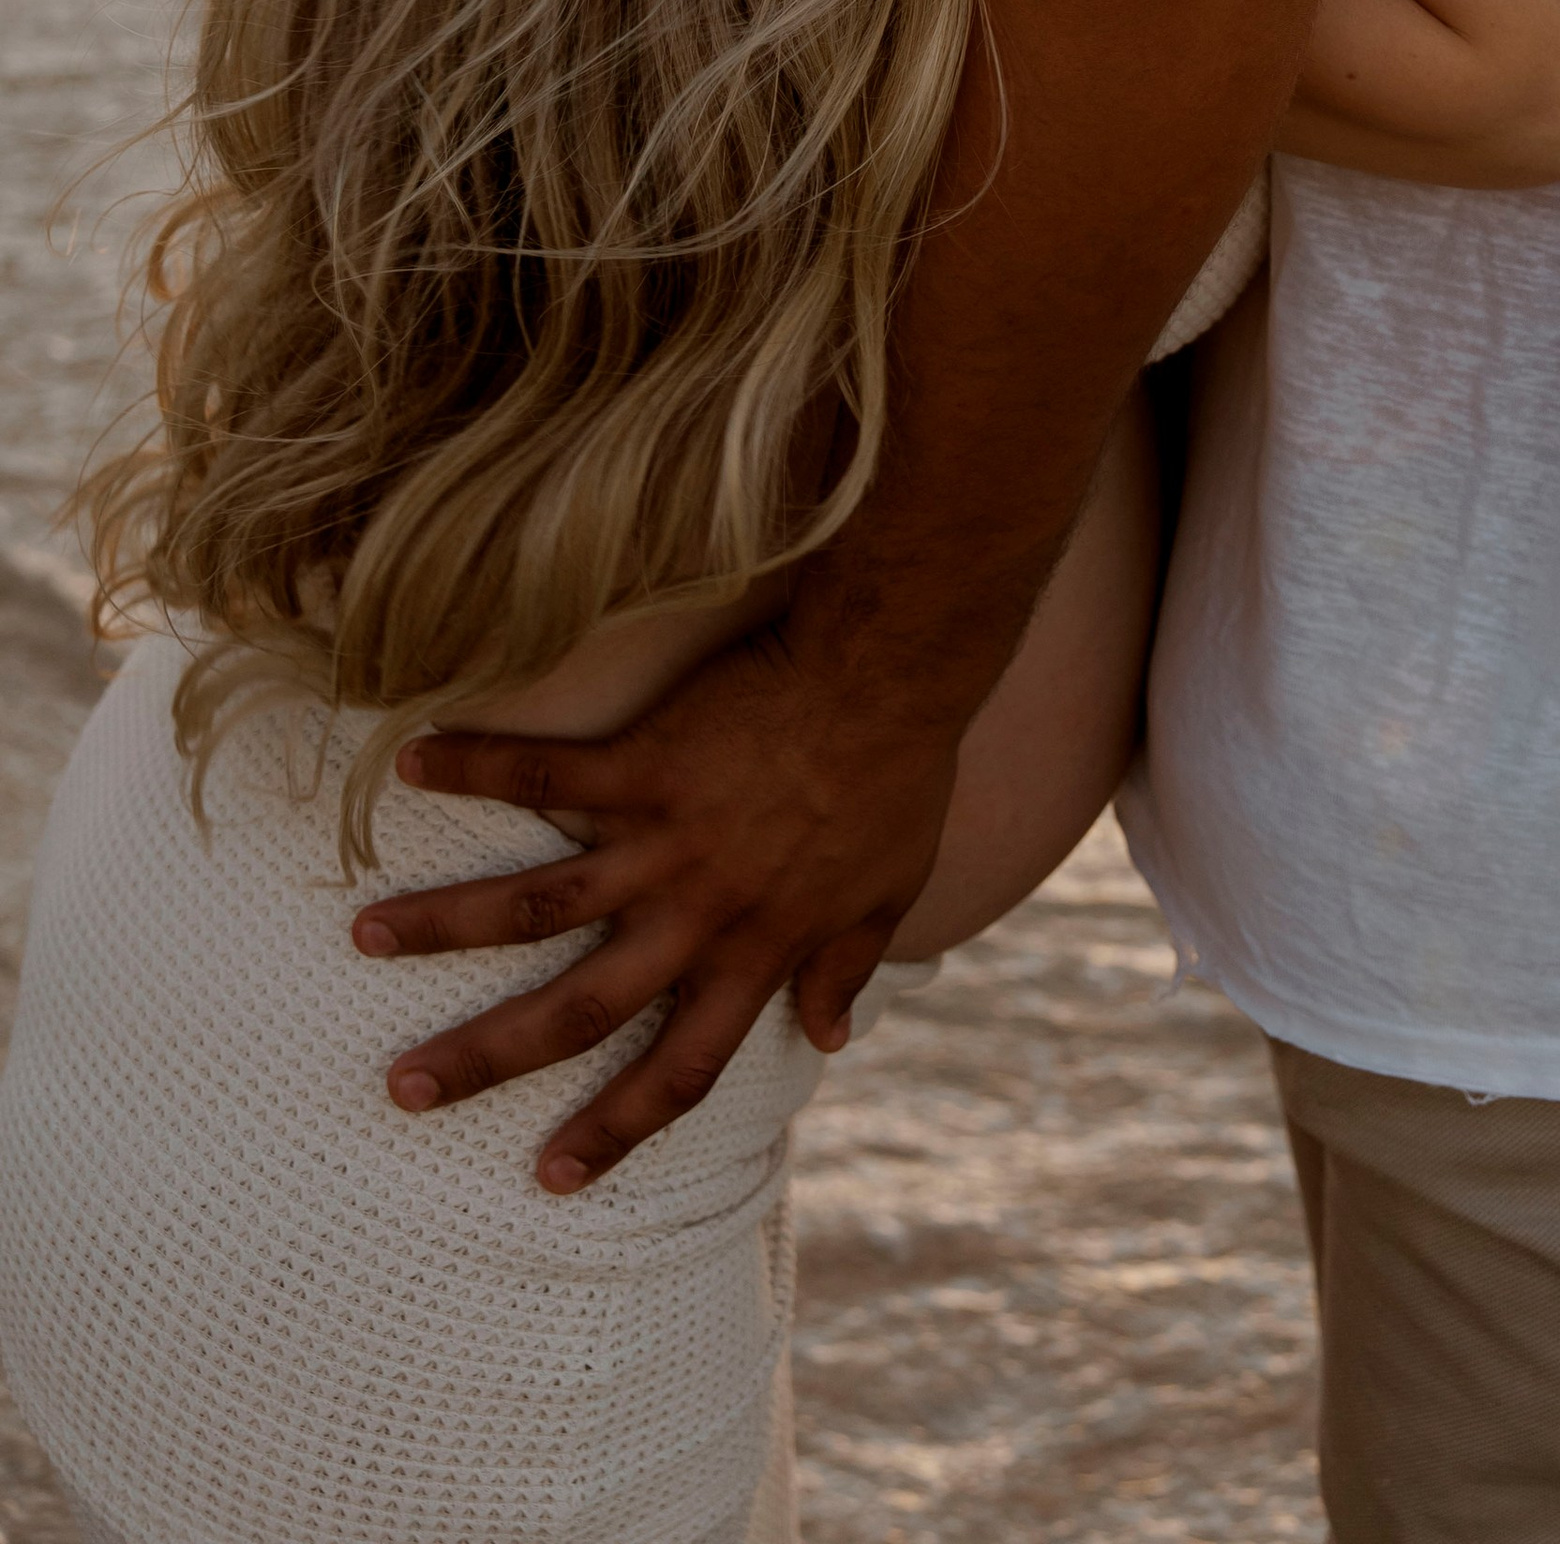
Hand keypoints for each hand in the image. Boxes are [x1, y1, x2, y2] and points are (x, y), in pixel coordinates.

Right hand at [352, 621, 955, 1194]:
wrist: (892, 674)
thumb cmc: (901, 779)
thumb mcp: (890, 894)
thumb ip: (849, 967)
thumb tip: (829, 1039)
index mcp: (756, 955)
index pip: (679, 1073)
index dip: (612, 1128)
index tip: (547, 1177)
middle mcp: (698, 914)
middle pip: (578, 1009)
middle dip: (488, 1057)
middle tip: (403, 1090)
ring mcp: (666, 839)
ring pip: (538, 902)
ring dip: (446, 923)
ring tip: (365, 936)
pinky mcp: (647, 760)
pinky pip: (547, 772)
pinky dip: (478, 765)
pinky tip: (412, 757)